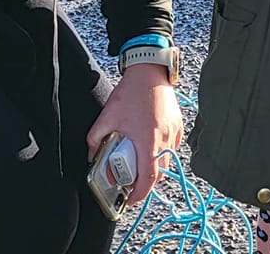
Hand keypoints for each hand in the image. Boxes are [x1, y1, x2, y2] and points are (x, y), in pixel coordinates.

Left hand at [86, 65, 183, 206]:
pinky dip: (160, 153)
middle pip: (159, 174)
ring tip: (138, 164)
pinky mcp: (177, 125)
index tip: (130, 198)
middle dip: (145, 183)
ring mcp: (173, 133)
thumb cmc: (131, 92)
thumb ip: (96, 140)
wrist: (149, 71)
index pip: (148, 179)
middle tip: (131, 183)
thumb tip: (92, 156)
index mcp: (148, 141)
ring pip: (167, 161)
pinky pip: (171, 148)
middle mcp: (164, 140)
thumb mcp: (107, 117)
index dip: (139, 193)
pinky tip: (148, 145)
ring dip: (153, 168)